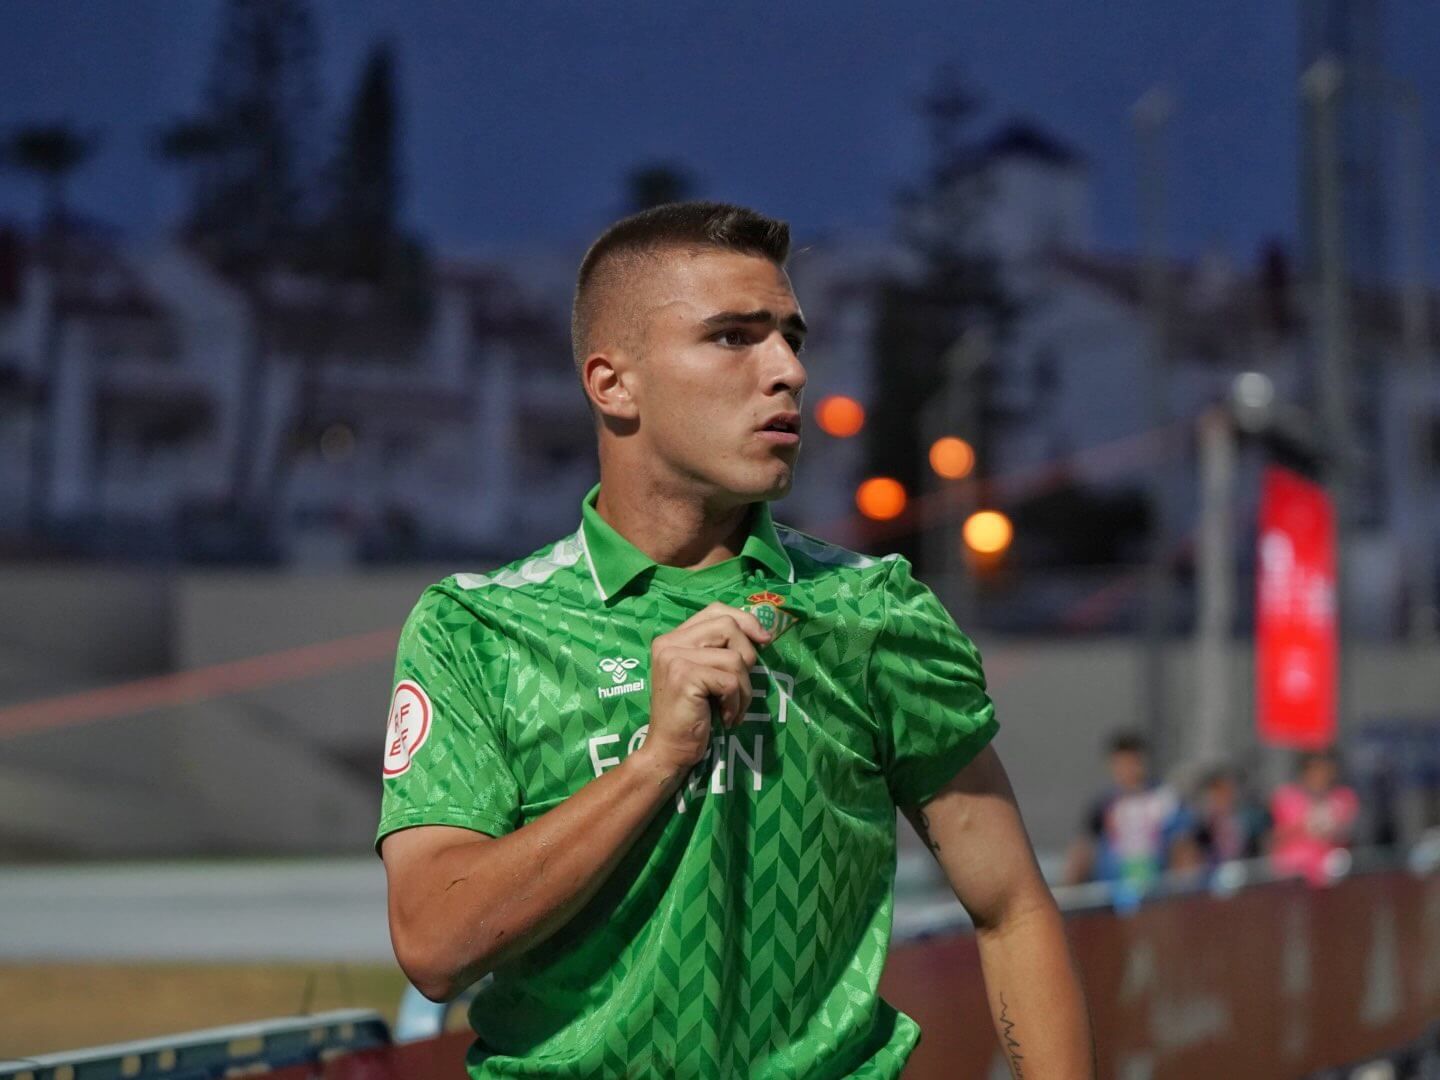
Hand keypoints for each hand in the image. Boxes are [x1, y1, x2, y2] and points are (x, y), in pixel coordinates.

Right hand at [637, 602, 771, 778]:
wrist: (669, 750)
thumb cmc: (692, 714)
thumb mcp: (704, 674)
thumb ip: (718, 650)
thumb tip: (762, 633)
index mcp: (672, 638)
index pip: (715, 610)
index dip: (744, 620)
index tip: (764, 640)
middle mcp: (669, 642)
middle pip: (728, 627)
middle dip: (747, 656)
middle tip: (740, 686)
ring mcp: (674, 658)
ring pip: (734, 658)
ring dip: (744, 689)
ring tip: (732, 708)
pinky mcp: (684, 677)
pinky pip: (730, 682)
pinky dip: (736, 703)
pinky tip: (725, 718)